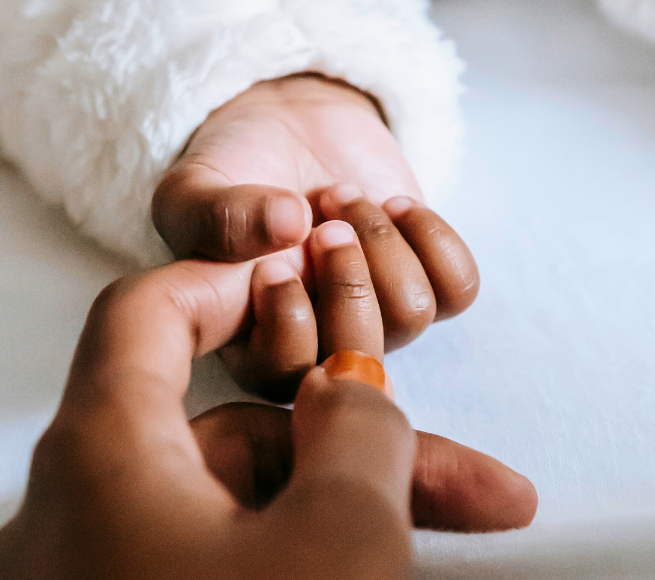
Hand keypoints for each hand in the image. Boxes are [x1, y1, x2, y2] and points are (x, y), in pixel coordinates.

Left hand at [0, 224, 535, 579]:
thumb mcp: (340, 540)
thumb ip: (359, 431)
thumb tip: (353, 390)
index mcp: (99, 461)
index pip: (144, 317)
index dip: (232, 281)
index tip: (307, 276)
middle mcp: (77, 525)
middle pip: (240, 453)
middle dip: (373, 473)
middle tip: (490, 498)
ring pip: (250, 542)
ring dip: (369, 568)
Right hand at [152, 74, 479, 356]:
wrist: (288, 125)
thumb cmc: (233, 171)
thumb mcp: (195, 189)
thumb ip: (217, 215)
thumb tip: (288, 225)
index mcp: (252, 345)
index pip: (286, 378)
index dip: (290, 321)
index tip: (273, 263)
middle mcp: (320, 345)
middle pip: (360, 356)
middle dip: (347, 280)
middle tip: (324, 223)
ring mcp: (377, 318)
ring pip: (412, 316)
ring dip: (383, 242)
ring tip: (343, 196)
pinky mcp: (424, 282)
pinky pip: (459, 288)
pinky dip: (432, 236)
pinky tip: (394, 206)